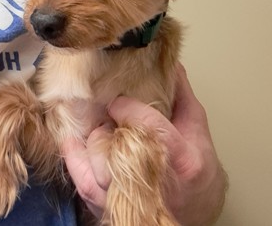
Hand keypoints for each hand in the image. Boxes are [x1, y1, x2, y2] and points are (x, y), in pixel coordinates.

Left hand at [62, 63, 226, 224]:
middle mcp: (153, 181)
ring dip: (93, 141)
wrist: (193, 207)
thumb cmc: (198, 170)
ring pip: (95, 164)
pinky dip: (75, 156)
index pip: (148, 127)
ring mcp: (128, 197)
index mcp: (182, 159)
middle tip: (105, 112)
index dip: (128, 108)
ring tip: (99, 129)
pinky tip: (74, 139)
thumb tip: (170, 64)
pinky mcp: (108, 206)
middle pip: (117, 145)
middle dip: (107, 124)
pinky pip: (81, 178)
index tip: (119, 101)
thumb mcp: (196, 127)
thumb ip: (181, 95)